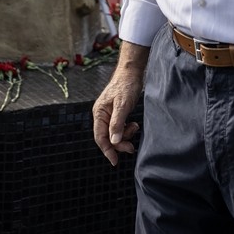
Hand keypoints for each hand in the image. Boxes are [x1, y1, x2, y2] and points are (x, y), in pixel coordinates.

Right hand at [92, 42, 147, 166]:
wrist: (132, 72)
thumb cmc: (126, 85)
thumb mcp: (122, 105)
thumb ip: (117, 124)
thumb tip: (113, 141)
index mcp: (99, 113)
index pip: (100, 137)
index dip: (107, 150)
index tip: (115, 161)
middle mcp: (102, 115)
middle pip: (108, 137)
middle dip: (119, 143)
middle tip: (131, 147)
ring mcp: (109, 114)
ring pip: (115, 134)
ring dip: (125, 136)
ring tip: (134, 128)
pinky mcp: (117, 113)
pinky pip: (120, 128)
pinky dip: (127, 130)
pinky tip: (133, 125)